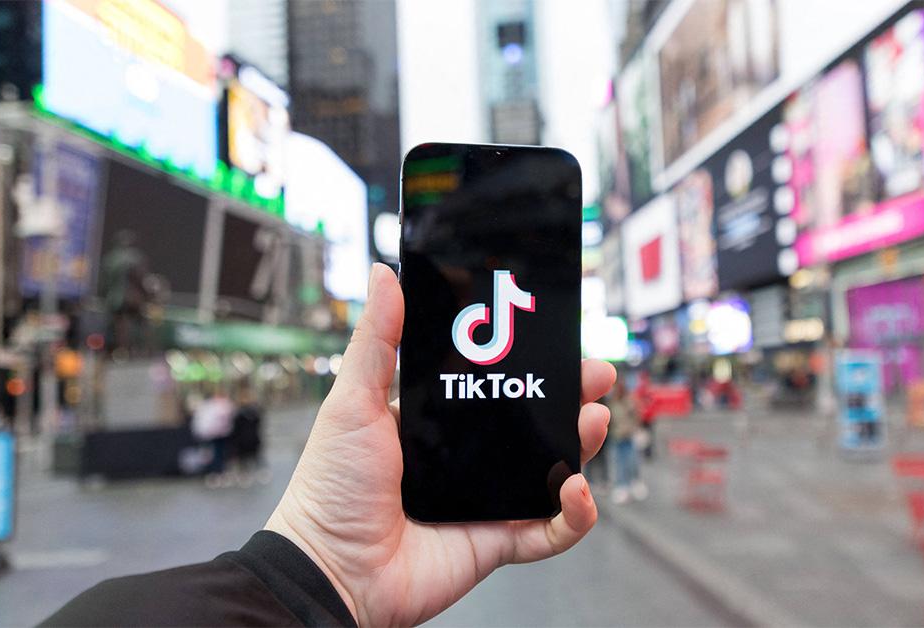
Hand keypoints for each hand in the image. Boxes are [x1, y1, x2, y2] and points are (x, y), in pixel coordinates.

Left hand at [266, 263, 614, 625]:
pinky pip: (549, 532)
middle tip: (594, 374)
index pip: (494, 385)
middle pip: (534, 423)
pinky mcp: (497, 544)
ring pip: (552, 471)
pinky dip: (574, 516)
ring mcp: (486, 502)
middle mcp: (465, 460)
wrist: (329, 570)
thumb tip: (384, 272)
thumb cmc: (330, 489)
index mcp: (436, 423)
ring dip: (580, 445)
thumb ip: (375, 340)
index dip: (528, 362)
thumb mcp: (352, 401)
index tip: (555, 336)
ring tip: (592, 421)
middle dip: (569, 397)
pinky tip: (577, 490)